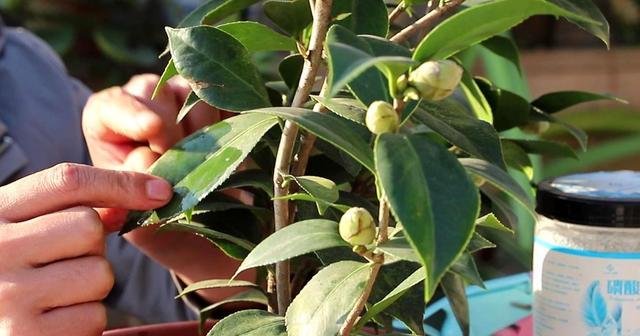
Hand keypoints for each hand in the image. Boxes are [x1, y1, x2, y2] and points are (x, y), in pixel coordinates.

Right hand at [0, 163, 172, 335]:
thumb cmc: (17, 273)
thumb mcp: (31, 230)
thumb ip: (77, 209)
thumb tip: (147, 195)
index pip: (68, 182)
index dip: (121, 183)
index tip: (161, 192)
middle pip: (89, 227)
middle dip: (94, 246)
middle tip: (66, 264)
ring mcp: (8, 295)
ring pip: (99, 274)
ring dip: (92, 288)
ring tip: (57, 295)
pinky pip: (93, 316)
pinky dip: (85, 321)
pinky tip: (55, 321)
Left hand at [82, 75, 254, 303]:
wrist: (209, 242)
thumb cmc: (163, 231)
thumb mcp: (139, 225)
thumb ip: (131, 194)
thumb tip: (146, 157)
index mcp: (110, 133)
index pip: (109, 107)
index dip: (130, 113)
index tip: (152, 129)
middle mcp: (144, 109)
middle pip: (155, 92)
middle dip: (172, 129)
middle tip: (185, 163)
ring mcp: (184, 105)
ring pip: (194, 95)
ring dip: (203, 132)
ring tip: (206, 165)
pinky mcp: (219, 109)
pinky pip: (227, 103)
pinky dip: (230, 124)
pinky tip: (228, 153)